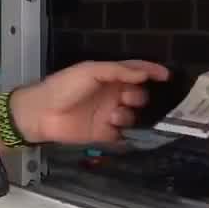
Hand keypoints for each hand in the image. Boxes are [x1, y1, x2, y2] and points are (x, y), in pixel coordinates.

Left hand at [11, 60, 169, 144]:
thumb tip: (144, 72)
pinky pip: (123, 136)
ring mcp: (109, 115)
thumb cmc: (64, 86)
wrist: (41, 114)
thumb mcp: (90, 71)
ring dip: (126, 115)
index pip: (135, 72)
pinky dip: (125, 135)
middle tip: (124, 99)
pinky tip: (116, 130)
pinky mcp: (104, 134)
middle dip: (138, 97)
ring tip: (111, 116)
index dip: (151, 72)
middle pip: (139, 96)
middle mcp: (112, 95)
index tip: (166, 76)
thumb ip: (118, 71)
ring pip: (133, 116)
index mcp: (109, 77)